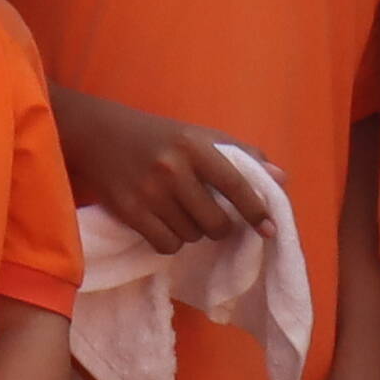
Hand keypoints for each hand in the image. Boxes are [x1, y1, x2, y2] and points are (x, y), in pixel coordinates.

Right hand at [55, 93, 266, 251]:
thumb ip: (241, 155)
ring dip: (193, 232)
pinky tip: (164, 223)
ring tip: (180, 212)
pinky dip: (171, 241)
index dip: (256, 210)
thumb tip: (281, 177)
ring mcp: (149, 192)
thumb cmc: (159, 137)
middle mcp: (173, 168)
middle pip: (215, 222)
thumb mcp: (198, 135)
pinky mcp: (129, 211)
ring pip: (191, 236)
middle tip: (211, 216)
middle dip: (220, 226)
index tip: (270, 229)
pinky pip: (166, 245)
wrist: (98, 134)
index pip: (235, 184)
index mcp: (194, 146)